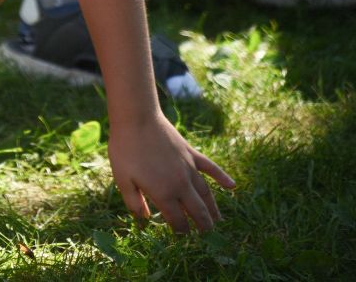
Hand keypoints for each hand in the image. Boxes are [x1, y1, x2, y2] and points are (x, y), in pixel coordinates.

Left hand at [108, 111, 234, 232]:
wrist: (137, 119)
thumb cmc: (125, 150)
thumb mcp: (122, 179)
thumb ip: (134, 202)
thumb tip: (145, 219)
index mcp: (163, 193)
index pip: (178, 220)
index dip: (181, 230)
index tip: (183, 236)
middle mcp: (181, 184)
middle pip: (197, 210)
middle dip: (203, 225)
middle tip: (207, 235)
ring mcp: (189, 168)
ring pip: (206, 193)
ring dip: (213, 208)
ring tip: (218, 220)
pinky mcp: (191, 154)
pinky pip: (211, 168)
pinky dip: (223, 177)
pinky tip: (233, 186)